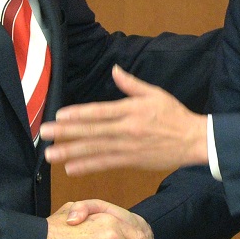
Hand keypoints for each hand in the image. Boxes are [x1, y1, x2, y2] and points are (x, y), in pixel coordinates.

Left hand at [40, 66, 208, 174]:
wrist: (194, 140)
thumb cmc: (174, 115)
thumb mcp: (154, 93)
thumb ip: (131, 84)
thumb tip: (114, 69)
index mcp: (131, 110)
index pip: (100, 112)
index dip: (78, 114)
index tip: (59, 115)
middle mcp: (127, 129)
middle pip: (92, 131)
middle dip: (66, 133)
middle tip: (45, 134)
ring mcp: (128, 147)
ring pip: (95, 150)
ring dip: (71, 152)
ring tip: (51, 154)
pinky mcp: (131, 161)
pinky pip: (106, 164)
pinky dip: (88, 167)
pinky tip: (71, 168)